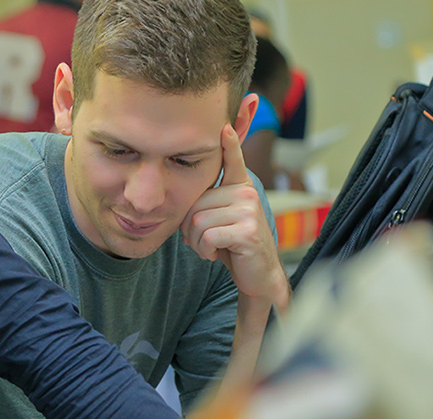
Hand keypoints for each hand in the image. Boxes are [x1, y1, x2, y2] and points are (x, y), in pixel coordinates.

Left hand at [181, 124, 287, 309]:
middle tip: (205, 241)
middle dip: (190, 229)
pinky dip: (205, 250)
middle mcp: (246, 192)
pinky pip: (207, 236)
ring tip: (212, 247)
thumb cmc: (232, 245)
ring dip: (197, 242)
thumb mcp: (218, 219)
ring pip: (198, 221)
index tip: (224, 125)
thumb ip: (206, 203)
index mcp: (238, 187)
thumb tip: (179, 196)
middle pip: (195, 203)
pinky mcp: (247, 229)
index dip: (229, 144)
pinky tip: (217, 254)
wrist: (257, 275)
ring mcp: (249, 209)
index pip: (232, 160)